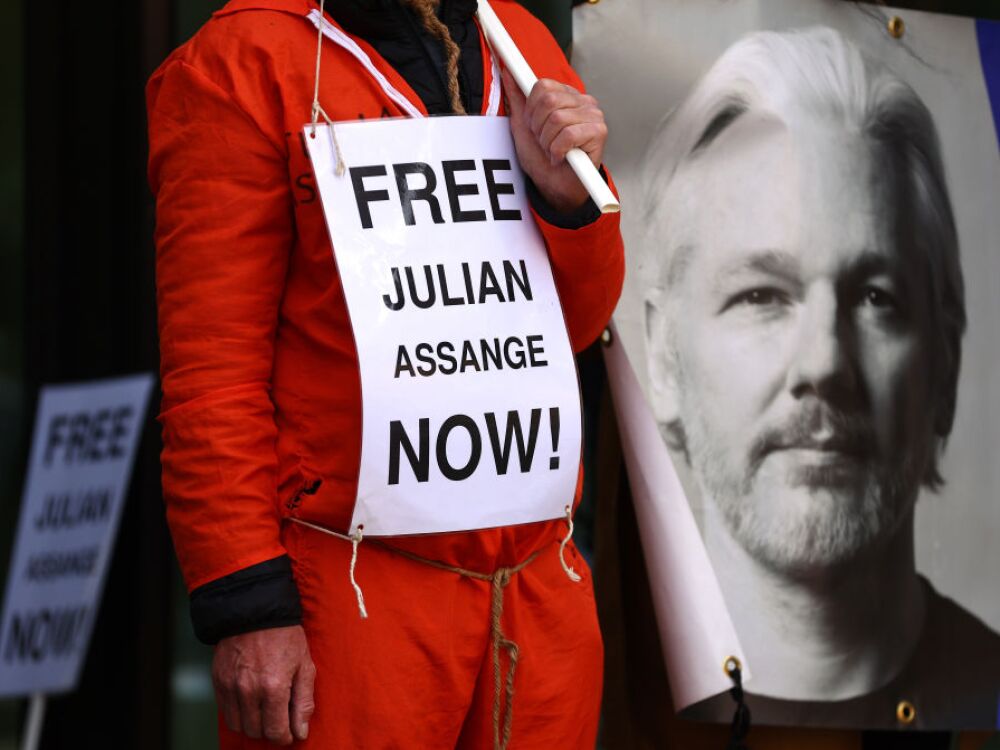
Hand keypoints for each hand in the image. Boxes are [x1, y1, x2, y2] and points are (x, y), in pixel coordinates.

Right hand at [212, 625, 315, 745]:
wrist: (255, 610)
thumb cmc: (285, 637)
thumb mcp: (304, 665)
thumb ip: (304, 702)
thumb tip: (301, 732)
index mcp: (273, 687)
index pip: (276, 731)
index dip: (285, 737)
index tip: (291, 732)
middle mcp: (248, 691)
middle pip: (256, 732)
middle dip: (269, 730)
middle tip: (279, 718)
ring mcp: (230, 687)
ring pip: (238, 725)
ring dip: (252, 724)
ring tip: (264, 711)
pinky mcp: (218, 681)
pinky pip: (225, 711)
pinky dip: (238, 713)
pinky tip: (250, 701)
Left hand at [503, 68, 606, 213]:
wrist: (554, 186)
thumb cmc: (542, 158)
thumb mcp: (523, 126)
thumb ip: (518, 99)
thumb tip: (508, 73)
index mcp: (567, 95)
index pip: (543, 85)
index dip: (531, 110)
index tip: (532, 126)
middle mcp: (583, 101)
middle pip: (549, 100)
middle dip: (538, 127)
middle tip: (543, 141)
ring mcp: (594, 115)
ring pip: (557, 118)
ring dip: (547, 142)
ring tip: (552, 150)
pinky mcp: (599, 132)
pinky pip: (568, 135)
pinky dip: (557, 150)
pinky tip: (561, 157)